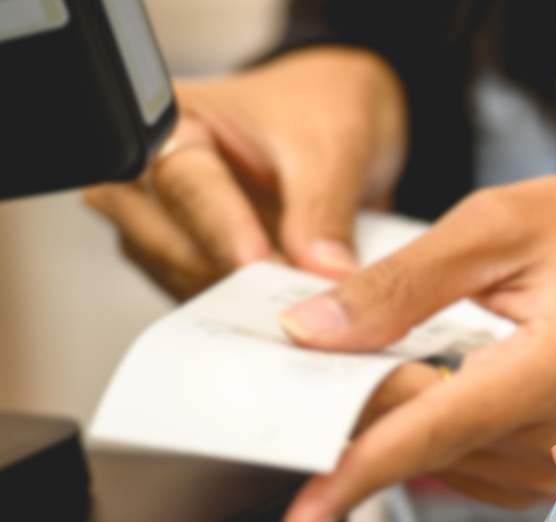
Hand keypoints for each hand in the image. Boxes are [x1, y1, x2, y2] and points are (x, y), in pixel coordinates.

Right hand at [83, 46, 406, 298]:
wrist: (337, 131)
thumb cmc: (320, 112)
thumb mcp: (334, 147)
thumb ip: (323, 209)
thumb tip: (321, 272)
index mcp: (171, 122)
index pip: (184, 184)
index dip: (223, 228)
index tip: (257, 263)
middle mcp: (151, 174)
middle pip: (166, 242)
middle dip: (231, 272)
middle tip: (295, 293)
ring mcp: (164, 225)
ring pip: (182, 278)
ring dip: (241, 297)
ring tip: (301, 301)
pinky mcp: (188, 266)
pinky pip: (205, 299)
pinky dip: (247, 308)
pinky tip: (289, 307)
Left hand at [277, 170, 555, 521]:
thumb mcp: (495, 224)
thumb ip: (400, 282)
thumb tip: (312, 332)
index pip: (438, 430)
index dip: (360, 475)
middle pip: (430, 447)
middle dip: (361, 416)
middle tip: (311, 371)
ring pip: (443, 461)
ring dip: (399, 420)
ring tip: (393, 357)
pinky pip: (469, 465)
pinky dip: (433, 432)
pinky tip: (432, 385)